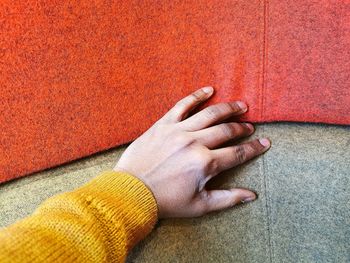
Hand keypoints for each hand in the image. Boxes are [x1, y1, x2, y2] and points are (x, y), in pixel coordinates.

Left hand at [114, 86, 270, 217]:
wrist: (131, 192)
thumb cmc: (165, 202)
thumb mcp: (199, 205)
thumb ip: (227, 199)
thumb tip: (252, 195)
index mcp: (205, 164)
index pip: (238, 153)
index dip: (254, 148)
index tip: (265, 143)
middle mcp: (194, 143)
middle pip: (226, 130)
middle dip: (242, 128)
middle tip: (250, 126)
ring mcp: (178, 131)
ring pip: (210, 114)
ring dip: (228, 108)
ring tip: (240, 105)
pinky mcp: (163, 124)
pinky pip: (182, 105)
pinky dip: (197, 96)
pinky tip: (209, 89)